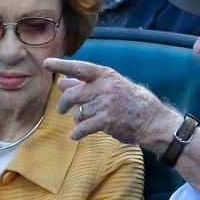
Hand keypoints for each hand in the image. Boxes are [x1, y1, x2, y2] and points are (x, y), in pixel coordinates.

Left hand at [43, 58, 180, 149]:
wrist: (153, 121)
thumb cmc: (132, 102)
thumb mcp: (111, 87)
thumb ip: (86, 85)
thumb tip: (62, 82)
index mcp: (106, 75)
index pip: (80, 68)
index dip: (62, 65)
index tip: (46, 63)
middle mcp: (105, 87)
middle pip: (72, 94)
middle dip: (63, 104)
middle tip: (62, 110)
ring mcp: (105, 103)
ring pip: (79, 112)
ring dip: (79, 119)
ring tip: (87, 122)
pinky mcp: (106, 121)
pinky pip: (83, 127)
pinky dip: (77, 133)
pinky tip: (76, 136)